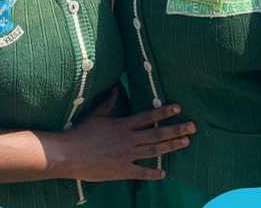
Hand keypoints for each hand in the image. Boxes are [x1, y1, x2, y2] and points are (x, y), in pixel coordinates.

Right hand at [48, 91, 194, 181]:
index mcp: (122, 126)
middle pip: (157, 134)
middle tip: (192, 127)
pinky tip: (164, 173)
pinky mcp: (122, 170)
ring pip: (154, 151)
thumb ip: (108, 103)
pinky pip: (142, 172)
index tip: (178, 108)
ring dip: (172, 147)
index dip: (164, 112)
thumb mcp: (95, 115)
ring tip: (186, 143)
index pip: (148, 117)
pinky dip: (154, 173)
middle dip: (176, 130)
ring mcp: (127, 156)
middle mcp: (128, 140)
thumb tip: (116, 87)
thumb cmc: (80, 133)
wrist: (68, 154)